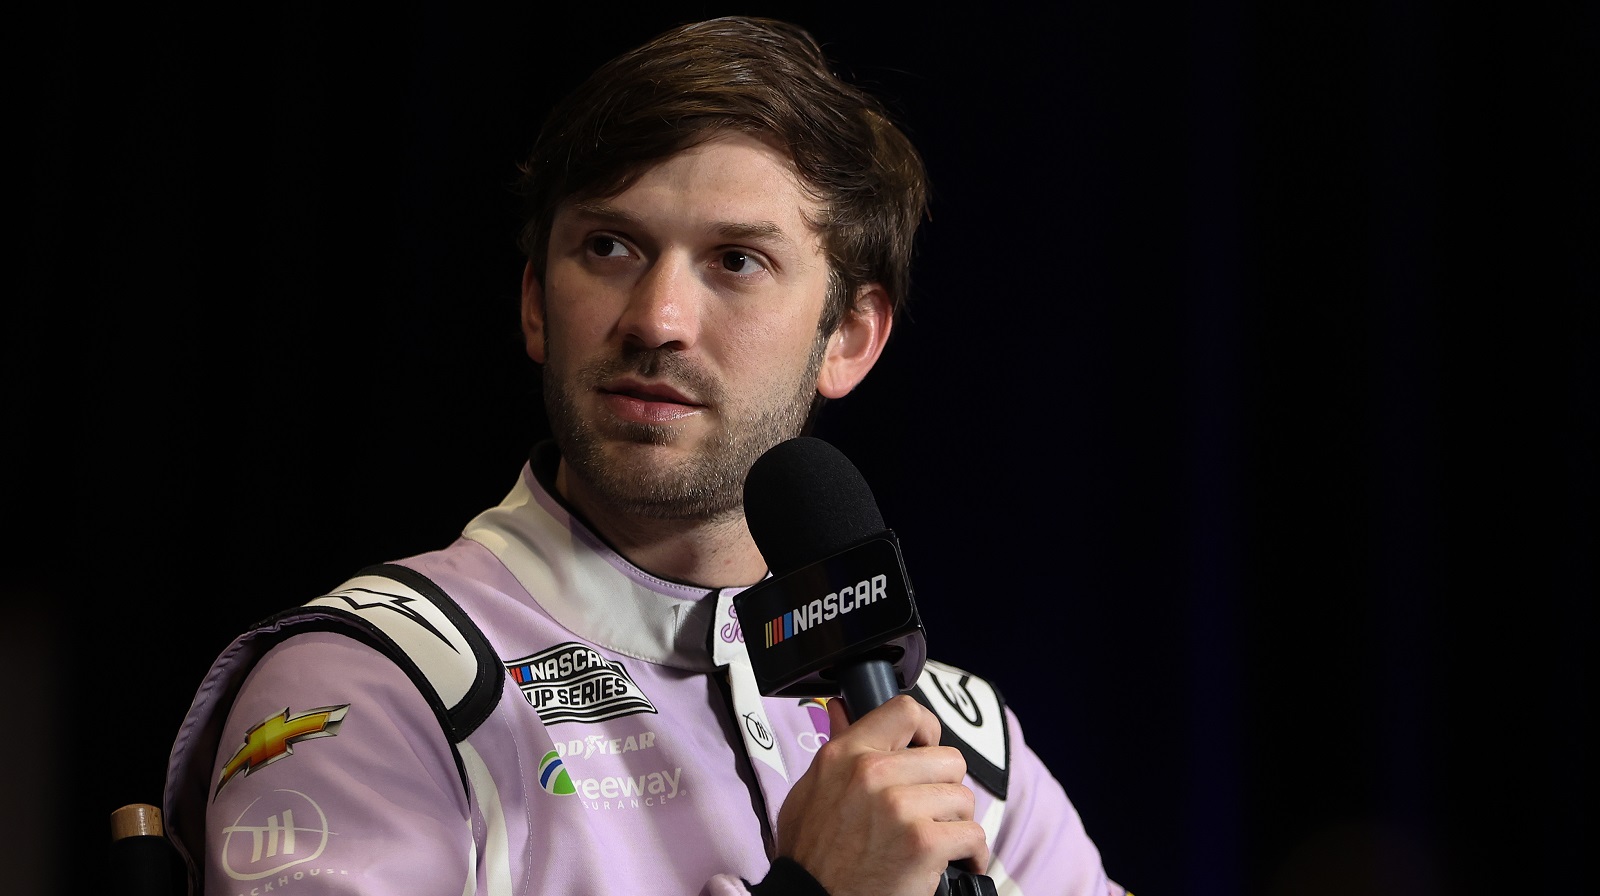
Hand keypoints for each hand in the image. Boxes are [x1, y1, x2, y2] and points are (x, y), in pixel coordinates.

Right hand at [776, 695, 988, 895]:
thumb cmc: (812, 853)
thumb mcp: (810, 790)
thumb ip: (836, 747)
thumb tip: (841, 708)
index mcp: (846, 754)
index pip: (906, 711)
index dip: (927, 730)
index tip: (927, 749)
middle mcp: (873, 773)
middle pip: (949, 759)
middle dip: (944, 789)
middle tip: (927, 813)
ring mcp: (900, 807)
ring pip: (964, 799)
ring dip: (955, 824)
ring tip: (935, 841)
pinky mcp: (923, 842)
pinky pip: (973, 836)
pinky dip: (972, 856)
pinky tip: (956, 864)